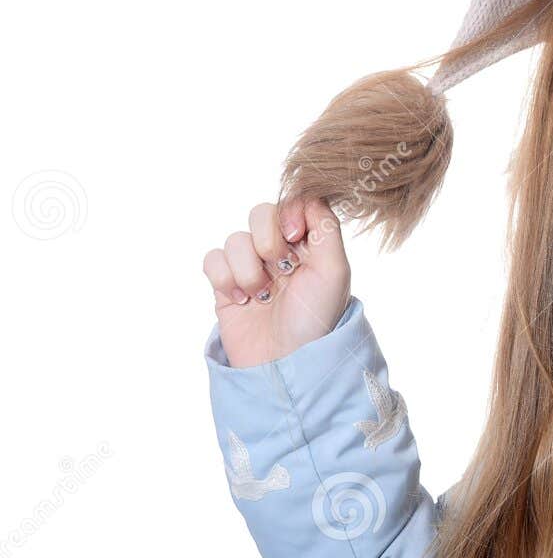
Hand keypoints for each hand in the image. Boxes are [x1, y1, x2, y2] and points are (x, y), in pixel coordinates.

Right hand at [202, 196, 351, 368]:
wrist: (284, 361)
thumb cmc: (315, 317)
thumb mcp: (335, 270)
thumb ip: (325, 226)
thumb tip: (305, 197)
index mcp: (310, 243)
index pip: (294, 202)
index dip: (290, 213)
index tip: (295, 238)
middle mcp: (281, 250)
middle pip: (261, 212)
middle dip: (267, 240)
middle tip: (280, 269)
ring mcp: (251, 266)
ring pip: (235, 239)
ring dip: (248, 269)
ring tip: (262, 295)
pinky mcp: (225, 283)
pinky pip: (212, 259)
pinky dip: (225, 279)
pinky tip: (242, 301)